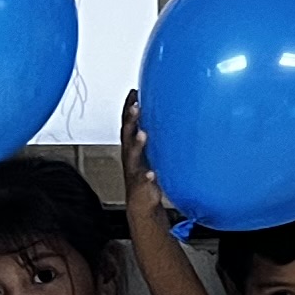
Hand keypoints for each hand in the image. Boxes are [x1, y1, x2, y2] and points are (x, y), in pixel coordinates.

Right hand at [118, 96, 168, 224]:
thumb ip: (152, 134)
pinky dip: (147, 176)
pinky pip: (143, 180)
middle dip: (131, 120)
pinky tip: (151, 173)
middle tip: (136, 107)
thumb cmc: (145, 172)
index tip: (134, 92)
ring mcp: (135, 170)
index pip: (128, 123)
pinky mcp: (142, 186)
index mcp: (131, 147)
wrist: (142, 202)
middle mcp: (131, 157)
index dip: (129, 107)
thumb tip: (166, 112)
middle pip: (128, 135)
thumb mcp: (148, 151)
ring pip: (133, 156)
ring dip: (137, 145)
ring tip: (143, 134)